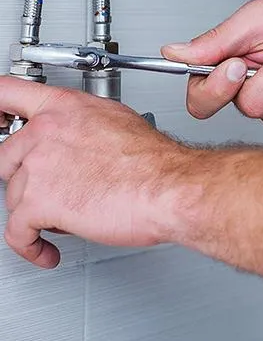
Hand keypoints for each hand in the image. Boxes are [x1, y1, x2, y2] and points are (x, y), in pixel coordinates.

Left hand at [0, 78, 191, 267]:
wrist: (168, 187)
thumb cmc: (154, 161)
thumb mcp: (117, 119)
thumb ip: (83, 122)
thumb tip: (76, 132)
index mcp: (65, 107)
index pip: (7, 92)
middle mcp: (45, 131)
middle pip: (5, 157)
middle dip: (26, 178)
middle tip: (49, 187)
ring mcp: (38, 166)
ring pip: (14, 197)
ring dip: (36, 213)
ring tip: (65, 217)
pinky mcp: (37, 204)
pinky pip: (18, 233)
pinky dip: (31, 246)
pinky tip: (44, 248)